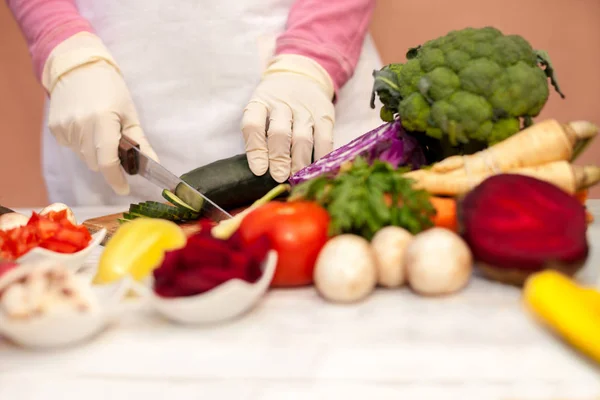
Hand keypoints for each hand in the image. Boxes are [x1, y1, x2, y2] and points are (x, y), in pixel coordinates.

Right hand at [43, 33, 158, 194]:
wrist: (78, 68)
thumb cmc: (110, 89)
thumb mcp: (130, 114)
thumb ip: (140, 143)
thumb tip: (152, 165)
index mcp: (102, 121)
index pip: (108, 161)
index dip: (116, 179)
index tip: (124, 189)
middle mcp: (80, 126)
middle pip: (96, 163)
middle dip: (108, 162)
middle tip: (116, 145)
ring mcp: (64, 127)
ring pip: (84, 157)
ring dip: (95, 151)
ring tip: (99, 130)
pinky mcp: (55, 128)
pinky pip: (72, 147)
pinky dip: (82, 143)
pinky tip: (85, 125)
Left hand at [242, 54, 334, 182]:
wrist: (303, 74)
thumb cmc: (276, 104)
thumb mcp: (261, 109)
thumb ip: (259, 135)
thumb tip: (263, 171)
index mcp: (260, 102)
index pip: (254, 125)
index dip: (256, 149)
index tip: (259, 171)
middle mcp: (282, 104)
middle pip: (279, 133)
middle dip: (279, 158)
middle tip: (280, 177)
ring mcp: (305, 109)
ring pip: (302, 138)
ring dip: (299, 161)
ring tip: (297, 177)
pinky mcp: (324, 115)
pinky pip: (324, 139)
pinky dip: (322, 157)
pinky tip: (318, 169)